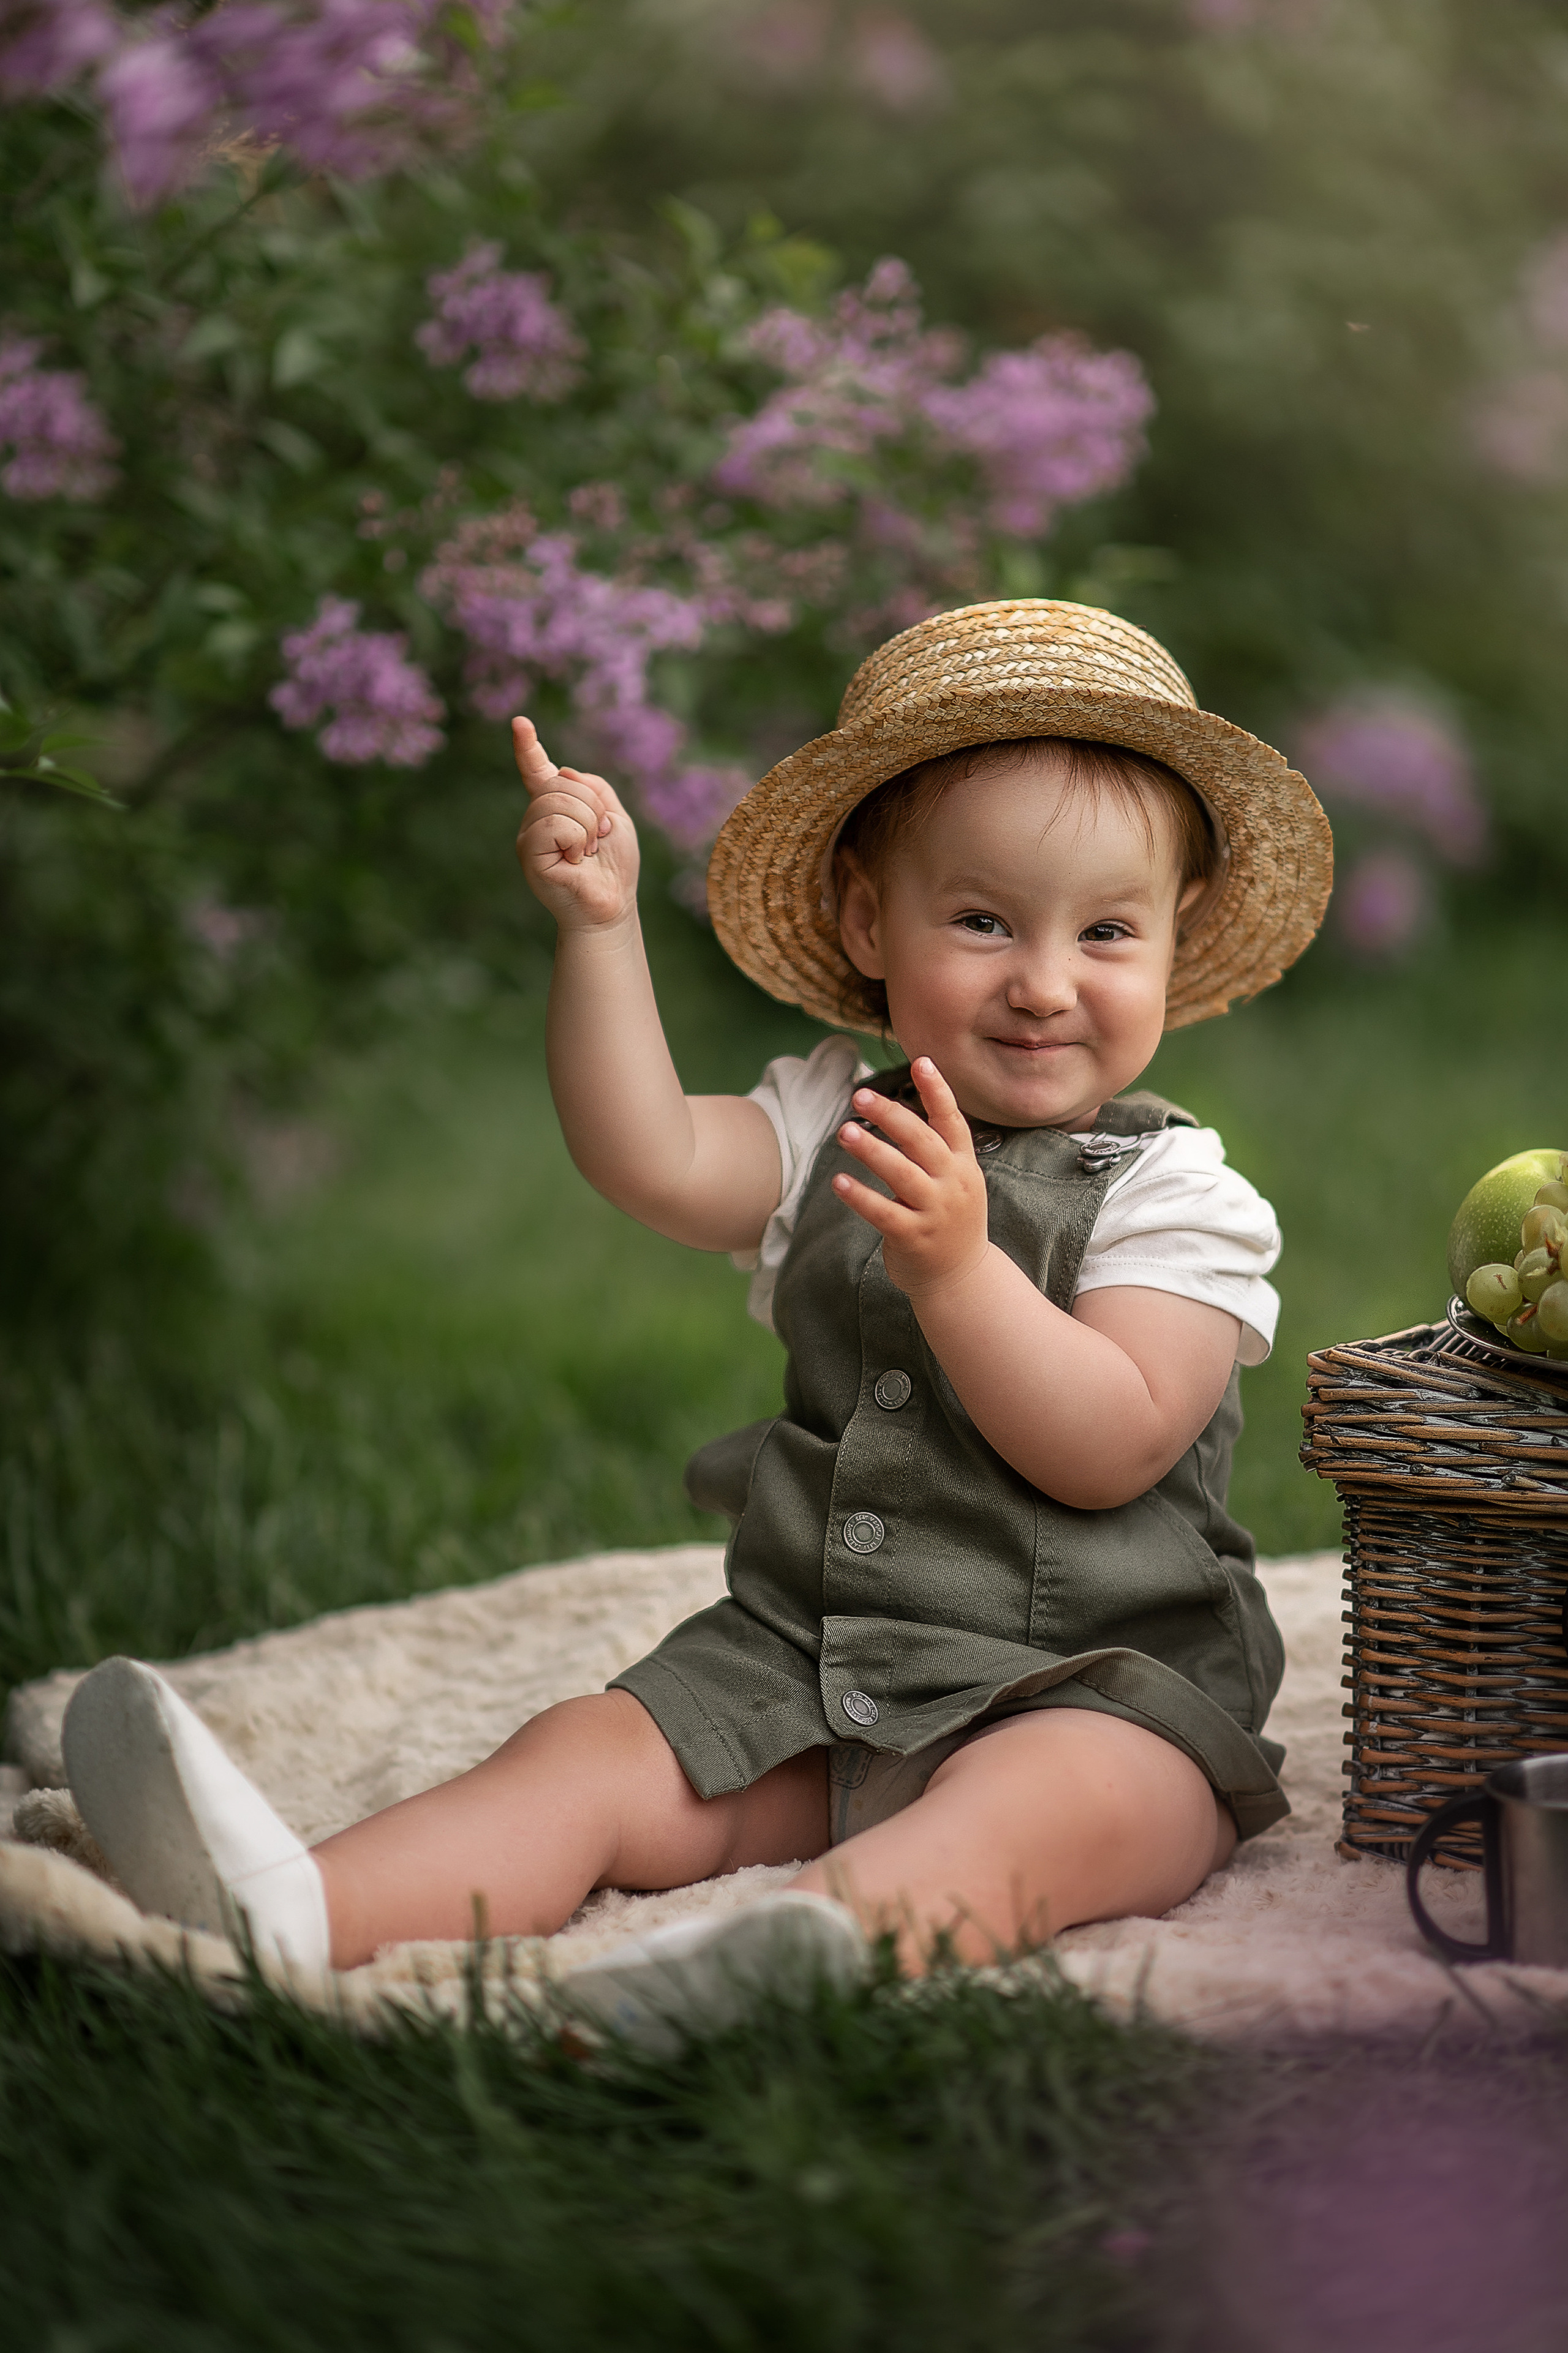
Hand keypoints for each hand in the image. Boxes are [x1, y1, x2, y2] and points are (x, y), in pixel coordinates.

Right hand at [513, 716, 639, 931]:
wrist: (612, 904)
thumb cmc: (614, 864)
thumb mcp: (615, 815)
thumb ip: (594, 787)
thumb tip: (563, 771)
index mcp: (556, 807)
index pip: (538, 771)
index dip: (528, 747)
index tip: (520, 723)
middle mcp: (537, 819)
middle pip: (560, 783)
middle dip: (592, 807)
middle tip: (598, 839)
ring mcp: (530, 837)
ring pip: (557, 801)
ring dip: (587, 825)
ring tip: (587, 852)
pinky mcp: (530, 854)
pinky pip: (554, 825)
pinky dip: (577, 838)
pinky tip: (577, 860)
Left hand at [833, 1057, 991, 1298]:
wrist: (961, 1277)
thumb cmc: (949, 1219)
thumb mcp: (956, 1180)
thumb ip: (935, 1149)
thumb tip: (897, 1108)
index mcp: (963, 1164)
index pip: (952, 1120)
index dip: (937, 1091)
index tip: (920, 1062)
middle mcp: (953, 1184)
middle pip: (922, 1141)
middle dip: (891, 1115)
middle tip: (860, 1096)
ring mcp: (936, 1212)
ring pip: (901, 1174)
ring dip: (871, 1150)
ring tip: (845, 1131)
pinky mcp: (914, 1238)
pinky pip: (883, 1213)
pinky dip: (860, 1196)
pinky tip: (839, 1181)